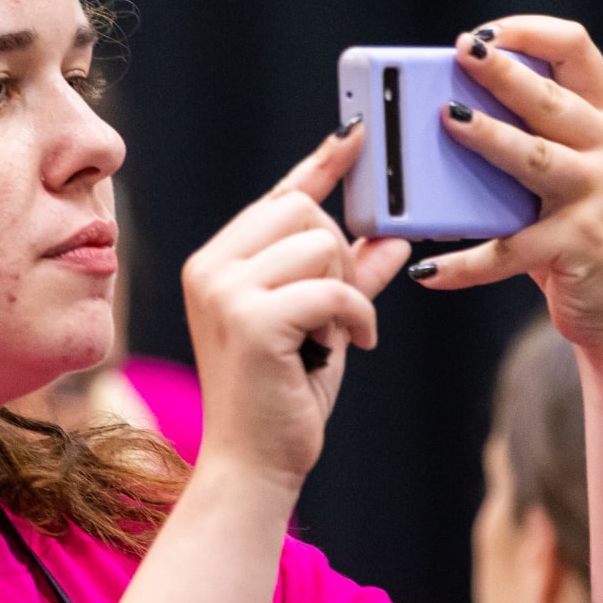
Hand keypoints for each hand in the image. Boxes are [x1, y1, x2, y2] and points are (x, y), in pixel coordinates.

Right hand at [180, 125, 410, 488]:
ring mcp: (225, 291)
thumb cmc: (282, 397)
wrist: (252, 467)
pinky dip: (359, 318)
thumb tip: (392, 238)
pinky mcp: (252, 319)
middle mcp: (210, 267)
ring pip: (322, 245)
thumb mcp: (321, 325)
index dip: (321, 165)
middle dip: (343, 256)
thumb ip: (349, 277)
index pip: (278, 197)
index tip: (358, 135)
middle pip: (306, 214)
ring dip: (350, 293)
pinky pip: (335, 289)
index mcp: (215, 262)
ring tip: (337, 336)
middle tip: (344, 311)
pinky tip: (354, 348)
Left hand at [409, 17, 602, 361]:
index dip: (530, 32)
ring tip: (447, 119)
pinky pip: (510, 250)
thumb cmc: (574, 232)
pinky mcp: (579, 245)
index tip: (484, 34)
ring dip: (489, 137)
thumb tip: (441, 111)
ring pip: (535, 157)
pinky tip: (427, 270)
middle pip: (552, 98)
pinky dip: (465, 263)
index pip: (577, 50)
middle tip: (461, 52)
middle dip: (504, 72)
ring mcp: (601, 196)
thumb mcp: (563, 175)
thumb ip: (525, 138)